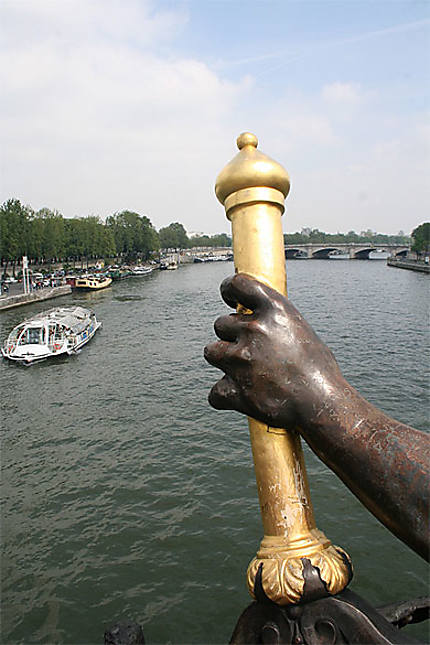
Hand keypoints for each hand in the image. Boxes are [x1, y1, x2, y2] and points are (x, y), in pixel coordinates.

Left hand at [204, 273, 345, 428]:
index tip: (231, 298)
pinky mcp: (234, 389)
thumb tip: (258, 317)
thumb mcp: (301, 330)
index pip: (238, 284)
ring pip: (211, 352)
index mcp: (274, 310)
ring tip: (245, 371)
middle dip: (230, 336)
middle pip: (220, 324)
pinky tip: (243, 397)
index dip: (229, 289)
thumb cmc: (319, 370)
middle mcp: (254, 330)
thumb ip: (274, 321)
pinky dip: (225, 395)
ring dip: (223, 360)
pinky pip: (215, 391)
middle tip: (251, 350)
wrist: (323, 405)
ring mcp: (241, 360)